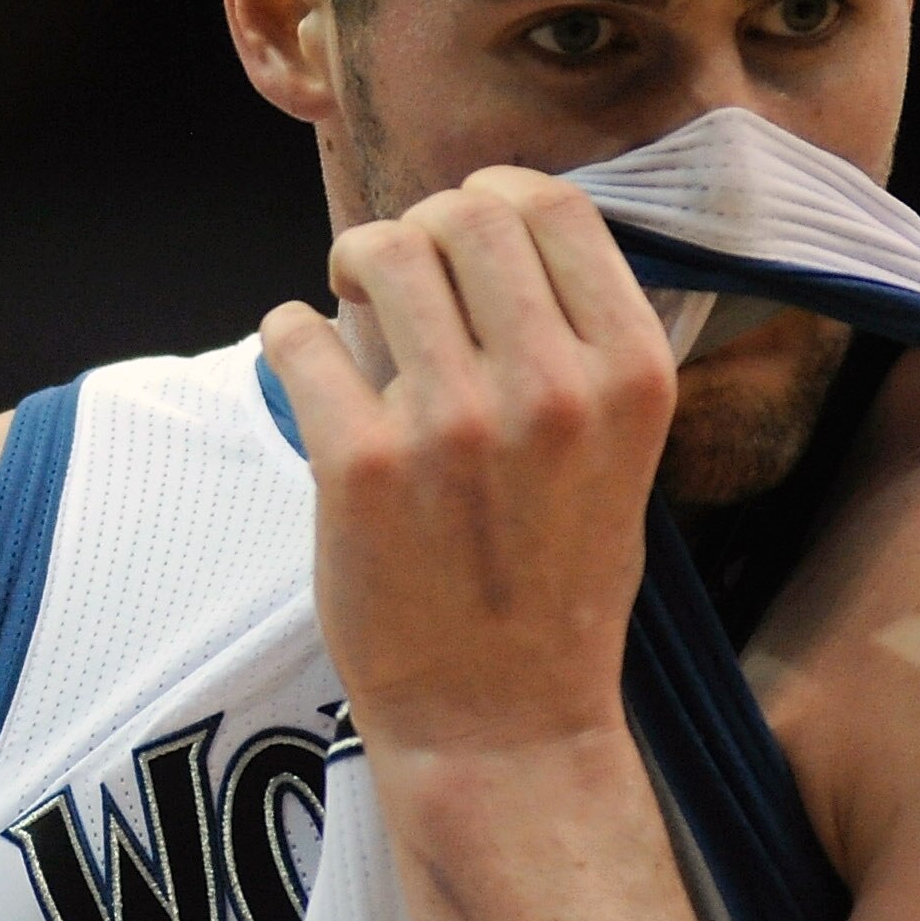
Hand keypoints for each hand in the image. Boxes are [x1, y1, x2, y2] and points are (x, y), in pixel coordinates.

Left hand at [262, 166, 675, 765]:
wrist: (503, 723)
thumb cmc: (553, 582)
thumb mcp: (620, 451)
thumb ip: (574, 340)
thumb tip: (488, 222)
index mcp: (629, 374)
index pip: (555, 205)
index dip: (493, 197)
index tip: (462, 233)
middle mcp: (552, 388)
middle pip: (465, 212)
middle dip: (420, 226)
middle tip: (395, 275)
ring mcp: (453, 425)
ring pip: (378, 251)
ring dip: (351, 266)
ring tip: (348, 308)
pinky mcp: (360, 464)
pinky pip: (298, 333)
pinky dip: (290, 334)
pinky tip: (309, 365)